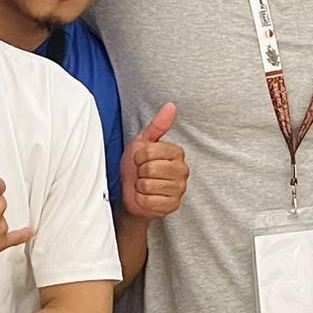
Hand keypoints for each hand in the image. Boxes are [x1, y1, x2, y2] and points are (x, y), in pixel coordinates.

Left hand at [122, 102, 188, 218]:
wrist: (131, 192)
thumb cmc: (137, 166)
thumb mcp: (143, 142)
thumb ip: (158, 125)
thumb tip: (171, 106)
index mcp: (177, 153)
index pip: (149, 152)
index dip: (138, 157)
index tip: (139, 160)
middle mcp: (182, 171)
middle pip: (150, 169)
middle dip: (139, 172)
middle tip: (141, 173)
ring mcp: (179, 189)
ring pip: (148, 185)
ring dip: (139, 187)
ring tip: (143, 185)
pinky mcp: (173, 206)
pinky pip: (149, 201)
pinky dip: (141, 200)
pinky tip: (145, 197)